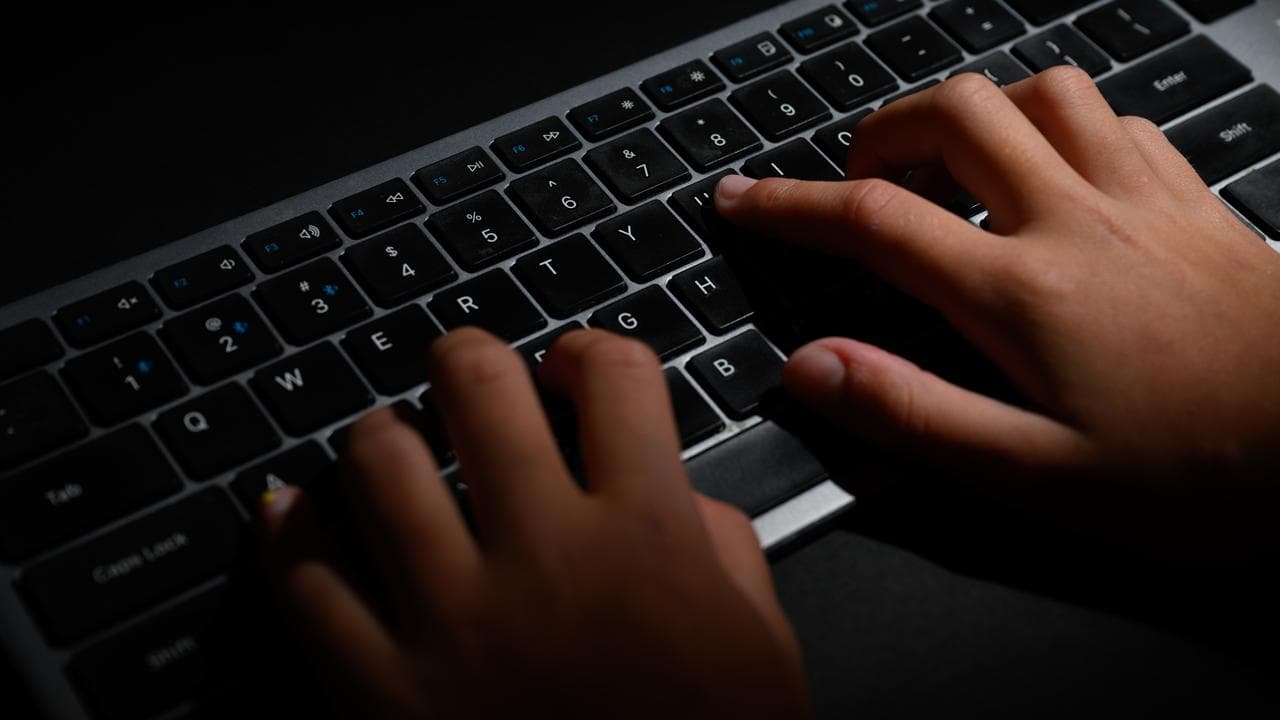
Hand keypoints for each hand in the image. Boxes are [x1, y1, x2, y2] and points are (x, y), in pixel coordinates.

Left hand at [258, 328, 808, 717]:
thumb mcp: (762, 647)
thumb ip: (722, 546)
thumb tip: (674, 489)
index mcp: (648, 538)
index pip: (614, 376)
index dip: (592, 350)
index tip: (574, 366)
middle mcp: (546, 556)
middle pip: (479, 386)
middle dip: (468, 358)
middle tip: (463, 373)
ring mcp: (455, 619)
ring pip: (378, 460)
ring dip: (380, 432)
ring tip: (389, 442)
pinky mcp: (381, 690)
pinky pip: (306, 578)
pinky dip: (290, 527)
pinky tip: (295, 511)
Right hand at [716, 68, 1279, 552]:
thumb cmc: (1201, 473)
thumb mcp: (1035, 477)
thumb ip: (913, 415)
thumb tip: (811, 367)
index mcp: (1020, 292)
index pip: (872, 219)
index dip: (787, 205)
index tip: (740, 199)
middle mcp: (1075, 220)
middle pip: (953, 114)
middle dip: (879, 134)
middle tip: (855, 184)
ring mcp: (1141, 197)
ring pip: (1038, 92)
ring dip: (973, 111)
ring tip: (946, 165)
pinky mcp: (1193, 199)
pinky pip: (1115, 116)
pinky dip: (1060, 122)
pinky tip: (1053, 168)